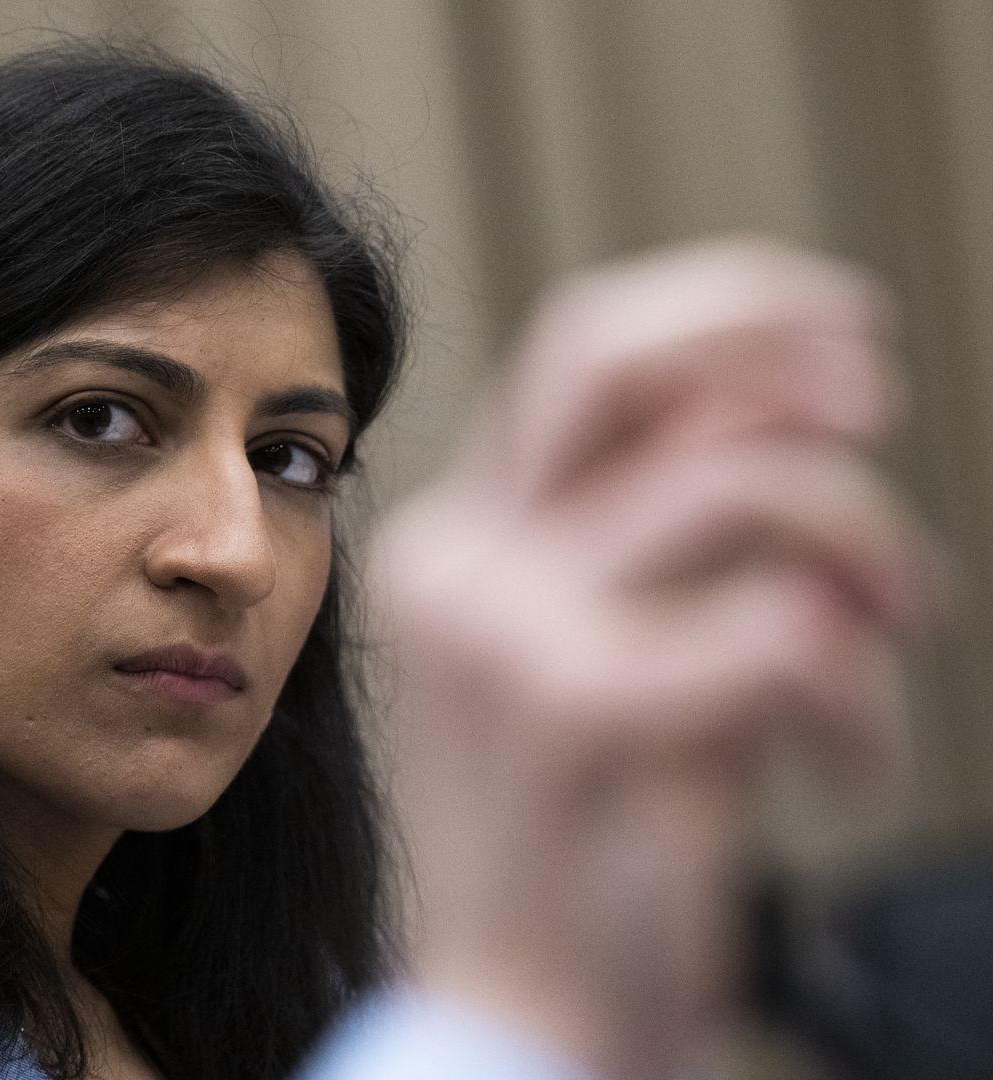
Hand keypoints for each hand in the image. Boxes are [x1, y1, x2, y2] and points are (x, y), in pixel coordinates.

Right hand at [368, 240, 940, 1078]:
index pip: (579, 353)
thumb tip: (789, 404)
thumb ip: (653, 533)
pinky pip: (796, 634)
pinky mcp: (589, 715)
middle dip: (774, 346)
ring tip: (891, 636)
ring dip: (867, 550)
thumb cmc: (582, 840)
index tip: (841, 332)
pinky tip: (837, 768)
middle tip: (877, 400)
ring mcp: (513, 636)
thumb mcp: (604, 654)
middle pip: (617, 362)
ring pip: (745, 487)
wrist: (520, 1007)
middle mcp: (464, 568)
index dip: (724, 308)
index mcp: (458, 545)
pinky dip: (861, 703)